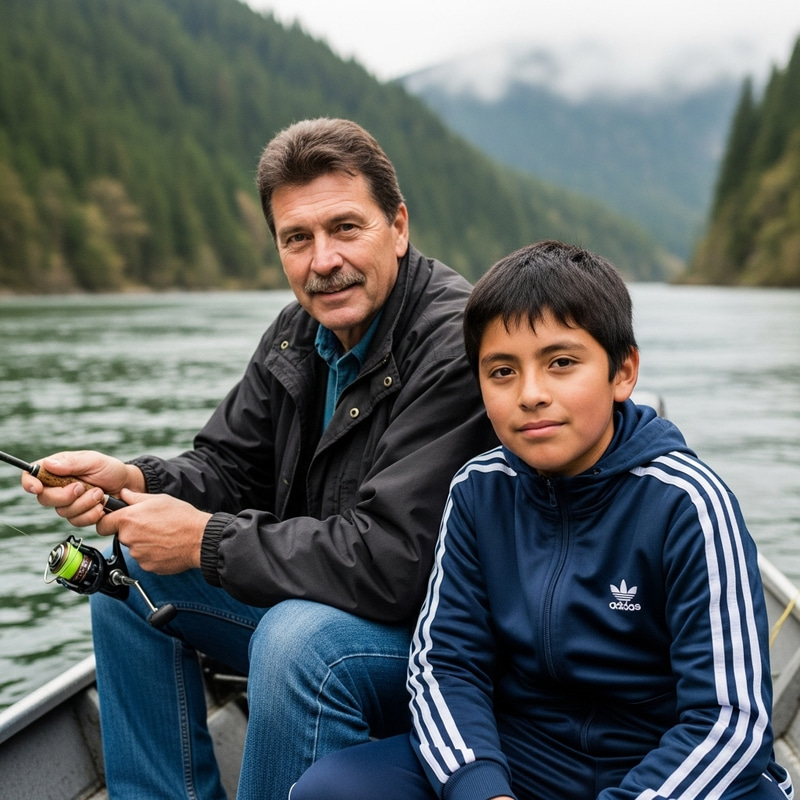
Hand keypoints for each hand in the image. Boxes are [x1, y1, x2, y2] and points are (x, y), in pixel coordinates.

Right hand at [21, 450, 144, 526]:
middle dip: (65, 496)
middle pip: (44, 498)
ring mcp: (68, 503)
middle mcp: (59, 487)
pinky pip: (77, 521)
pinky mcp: (79, 515)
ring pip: (63, 512)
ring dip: (84, 504)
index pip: (32, 476)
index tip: (37, 488)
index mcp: (57, 469)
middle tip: (82, 487)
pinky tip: (101, 506)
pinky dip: (91, 514)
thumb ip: (72, 463)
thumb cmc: (110, 469)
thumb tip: (48, 464)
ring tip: (100, 493)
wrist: (128, 485)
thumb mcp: (94, 461)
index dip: (29, 483)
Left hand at [97, 489, 210, 573]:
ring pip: (134, 547)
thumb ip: (136, 498)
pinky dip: (152, 554)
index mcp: (128, 519)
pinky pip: (144, 559)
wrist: (199, 539)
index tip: (115, 521)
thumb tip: (124, 494)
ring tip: (162, 535)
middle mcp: (129, 538)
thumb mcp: (159, 499)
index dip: (108, 521)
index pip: (102, 524)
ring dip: (143, 543)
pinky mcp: (147, 566)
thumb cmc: (182, 517)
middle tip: (150, 525)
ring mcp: (138, 554)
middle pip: (120, 536)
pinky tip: (165, 546)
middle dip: (131, 531)